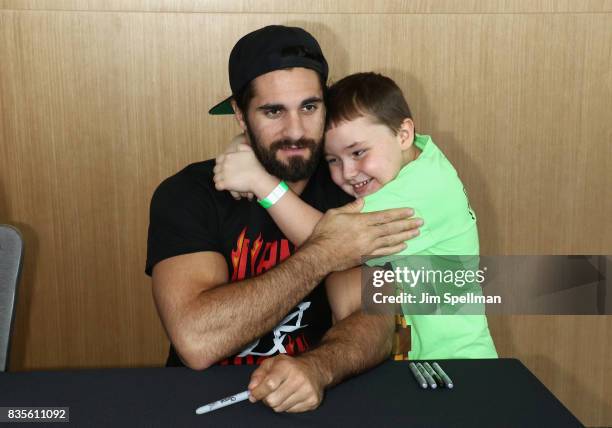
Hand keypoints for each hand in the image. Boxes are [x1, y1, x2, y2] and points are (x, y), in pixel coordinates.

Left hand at [213, 140, 275, 199]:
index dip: (221, 164)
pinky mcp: (225, 183)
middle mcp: (224, 164)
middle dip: (220, 173)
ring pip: (216, 178)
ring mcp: (224, 174)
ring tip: (226, 182)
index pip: (218, 160)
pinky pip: (217, 186)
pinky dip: (221, 187)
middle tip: (226, 176)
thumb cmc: (255, 166)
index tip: (226, 168)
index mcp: (228, 156)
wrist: (258, 178)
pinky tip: (225, 187)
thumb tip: (237, 146)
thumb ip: (242, 147)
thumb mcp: (250, 151)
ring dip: (220, 180)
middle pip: (216, 169)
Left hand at [248, 354, 326, 412]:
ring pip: (280, 408)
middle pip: (273, 400)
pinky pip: (291, 411)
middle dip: (267, 399)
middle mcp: (298, 378)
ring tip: (282, 393)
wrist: (315, 369)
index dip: (258, 392)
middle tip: (269, 393)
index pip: (269, 384)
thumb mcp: (272, 363)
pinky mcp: (312, 401)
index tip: (254, 394)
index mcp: (286, 366)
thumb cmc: (290, 366)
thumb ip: (258, 374)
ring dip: (277, 403)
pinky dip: (287, 406)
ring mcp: (307, 391)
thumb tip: (251, 389)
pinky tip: (292, 396)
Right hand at [306, 199, 422, 271]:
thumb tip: (362, 202)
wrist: (319, 255)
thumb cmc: (324, 233)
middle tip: (421, 222)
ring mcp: (368, 247)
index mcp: (361, 221)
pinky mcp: (365, 257)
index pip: (385, 216)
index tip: (411, 211)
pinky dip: (395, 250)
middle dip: (407, 224)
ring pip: (391, 241)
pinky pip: (384, 253)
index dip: (399, 213)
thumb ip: (351, 207)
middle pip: (392, 228)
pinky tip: (404, 246)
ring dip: (406, 236)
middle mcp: (368, 234)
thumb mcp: (334, 213)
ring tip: (417, 232)